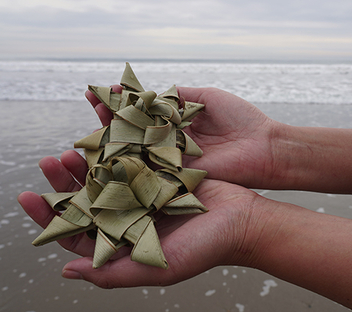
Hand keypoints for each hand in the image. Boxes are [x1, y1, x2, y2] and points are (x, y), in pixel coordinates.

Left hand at [18, 150, 265, 287]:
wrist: (244, 220)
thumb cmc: (205, 249)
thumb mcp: (158, 268)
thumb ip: (113, 274)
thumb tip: (66, 272)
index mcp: (123, 242)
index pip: (76, 231)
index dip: (49, 216)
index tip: (29, 196)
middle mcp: (128, 216)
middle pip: (86, 197)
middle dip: (64, 180)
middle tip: (51, 159)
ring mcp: (143, 192)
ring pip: (105, 173)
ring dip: (87, 157)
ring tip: (73, 142)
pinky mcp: (160, 171)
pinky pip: (132, 155)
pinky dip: (117, 143)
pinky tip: (104, 130)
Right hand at [86, 86, 282, 188]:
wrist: (264, 148)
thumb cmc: (241, 120)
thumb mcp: (207, 97)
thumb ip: (178, 95)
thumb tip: (150, 92)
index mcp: (175, 125)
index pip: (141, 113)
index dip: (122, 103)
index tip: (102, 90)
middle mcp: (168, 145)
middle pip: (132, 132)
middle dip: (108, 119)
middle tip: (90, 104)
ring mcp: (170, 163)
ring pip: (135, 153)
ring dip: (111, 142)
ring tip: (88, 128)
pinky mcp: (176, 180)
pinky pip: (148, 173)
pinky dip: (127, 166)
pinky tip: (106, 158)